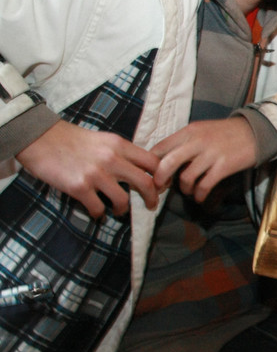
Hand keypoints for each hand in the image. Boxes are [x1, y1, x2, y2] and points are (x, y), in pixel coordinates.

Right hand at [15, 120, 159, 217]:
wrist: (40, 138)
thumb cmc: (71, 139)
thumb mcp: (103, 139)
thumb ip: (121, 152)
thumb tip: (138, 168)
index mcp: (120, 145)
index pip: (152, 162)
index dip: (161, 176)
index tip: (160, 185)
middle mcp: (112, 159)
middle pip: (145, 182)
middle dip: (152, 197)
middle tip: (151, 205)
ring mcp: (96, 174)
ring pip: (123, 200)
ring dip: (123, 209)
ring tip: (119, 210)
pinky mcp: (79, 187)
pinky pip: (98, 208)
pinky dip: (99, 214)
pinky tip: (97, 212)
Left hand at [152, 117, 256, 200]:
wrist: (255, 132)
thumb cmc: (226, 133)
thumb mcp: (202, 130)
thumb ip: (184, 142)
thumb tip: (164, 160)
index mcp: (189, 131)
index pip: (160, 148)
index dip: (151, 164)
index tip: (152, 174)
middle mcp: (197, 141)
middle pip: (167, 163)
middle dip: (160, 180)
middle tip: (160, 188)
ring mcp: (211, 154)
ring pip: (185, 177)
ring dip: (184, 189)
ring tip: (188, 190)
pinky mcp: (224, 166)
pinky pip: (204, 185)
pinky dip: (199, 195)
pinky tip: (200, 196)